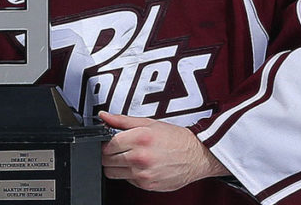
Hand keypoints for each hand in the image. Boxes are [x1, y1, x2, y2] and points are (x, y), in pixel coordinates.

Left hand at [99, 111, 228, 191]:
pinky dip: (128, 174)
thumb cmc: (175, 138)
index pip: (107, 145)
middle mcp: (140, 157)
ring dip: (115, 166)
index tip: (109, 141)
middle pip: (106, 160)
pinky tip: (139, 165)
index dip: (105, 143)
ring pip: (112, 172)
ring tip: (128, 157)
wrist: (197, 155)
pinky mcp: (147, 185)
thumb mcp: (148, 123)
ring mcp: (143, 173)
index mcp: (139, 138)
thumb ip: (122, 120)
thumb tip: (104, 116)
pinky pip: (126, 180)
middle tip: (118, 149)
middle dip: (108, 154)